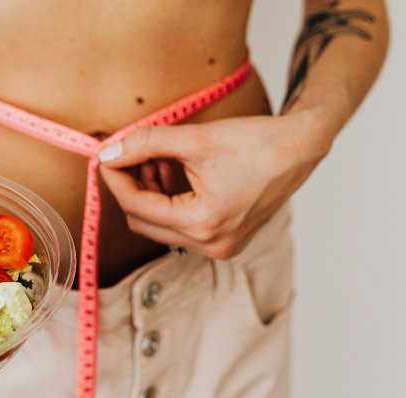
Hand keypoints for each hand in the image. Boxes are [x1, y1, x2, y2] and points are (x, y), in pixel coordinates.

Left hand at [99, 111, 330, 258]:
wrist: (301, 148)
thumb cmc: (256, 142)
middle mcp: (211, 245)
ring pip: (159, 224)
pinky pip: (179, 225)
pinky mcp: (224, 240)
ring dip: (149, 192)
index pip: (137, 206)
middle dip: (131, 186)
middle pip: (143, 220)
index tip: (106, 154)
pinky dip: (168, 200)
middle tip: (130, 153)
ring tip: (156, 158)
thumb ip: (146, 145)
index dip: (116, 178)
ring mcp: (219, 247)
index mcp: (203, 223)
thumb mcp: (195, 139)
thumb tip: (108, 152)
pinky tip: (171, 171)